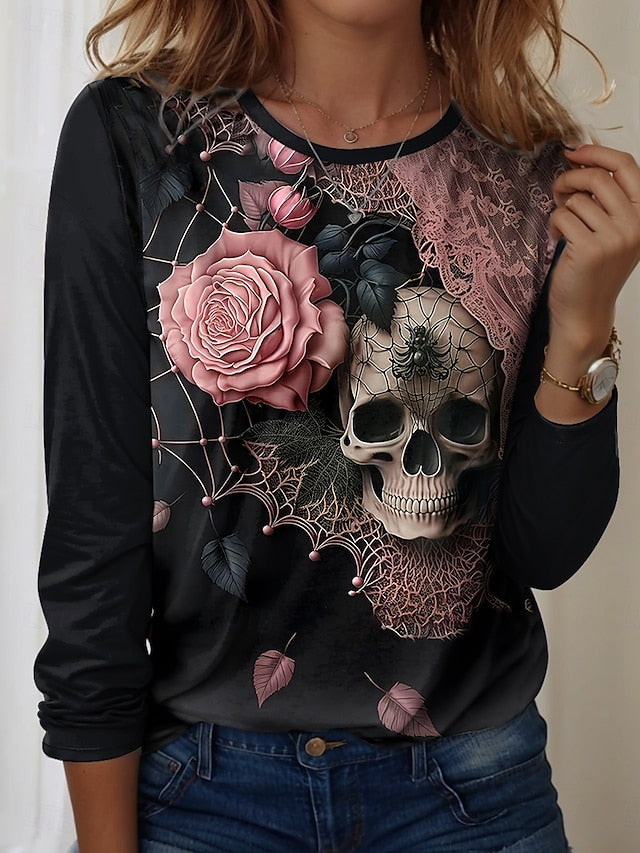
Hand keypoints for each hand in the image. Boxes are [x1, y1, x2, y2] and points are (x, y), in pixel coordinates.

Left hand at [548, 144, 639, 348]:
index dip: (597, 153)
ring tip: (562, 225)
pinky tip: (557, 237)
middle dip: (569, 178)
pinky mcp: (590, 248)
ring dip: (561, 207)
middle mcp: (636, 224)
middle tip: (558, 190)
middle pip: (596, 178)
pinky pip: (563, 216)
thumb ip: (608, 199)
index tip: (573, 152)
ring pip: (576, 199)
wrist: (585, 311)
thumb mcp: (613, 230)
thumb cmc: (594, 269)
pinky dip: (554, 223)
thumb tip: (581, 157)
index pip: (627, 166)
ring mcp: (615, 237)